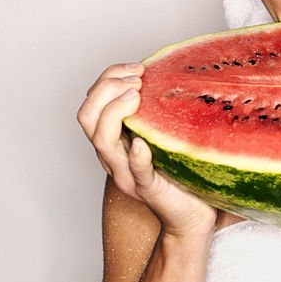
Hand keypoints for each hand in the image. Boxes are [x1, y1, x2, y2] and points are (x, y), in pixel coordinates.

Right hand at [76, 63, 217, 236]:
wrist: (193, 214)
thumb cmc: (180, 171)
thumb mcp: (163, 134)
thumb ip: (156, 112)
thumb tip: (165, 73)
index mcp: (114, 141)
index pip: (91, 103)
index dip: (108, 78)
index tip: (136, 68)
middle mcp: (112, 157)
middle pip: (87, 117)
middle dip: (107, 89)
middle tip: (137, 80)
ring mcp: (127, 174)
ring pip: (102, 142)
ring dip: (115, 112)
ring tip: (136, 96)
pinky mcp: (147, 189)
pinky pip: (135, 172)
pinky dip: (135, 156)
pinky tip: (142, 142)